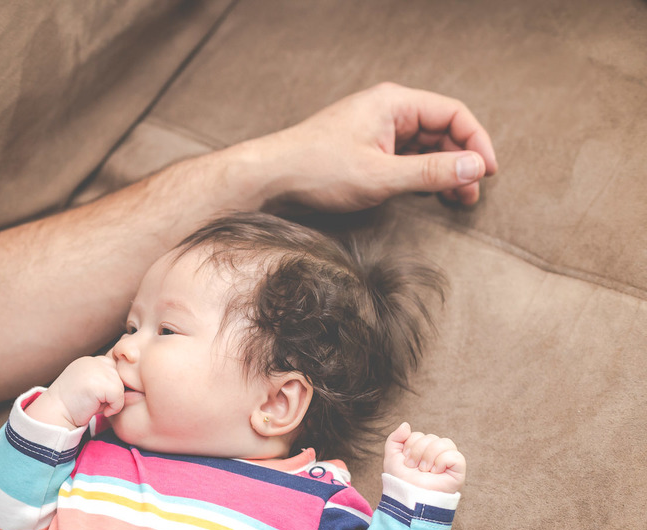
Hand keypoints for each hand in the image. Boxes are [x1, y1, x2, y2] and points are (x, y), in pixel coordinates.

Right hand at [26, 355, 125, 428]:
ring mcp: (96, 369)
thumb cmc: (74, 407)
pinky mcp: (99, 382)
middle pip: (121, 377)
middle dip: (112, 394)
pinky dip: (112, 407)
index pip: (116, 369)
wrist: (55, 414)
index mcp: (91, 361)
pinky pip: (119, 396)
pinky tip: (96, 409)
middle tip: (93, 402)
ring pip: (121, 387)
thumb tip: (138, 393)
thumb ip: (111, 385)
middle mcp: (94, 361)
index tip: (96, 397)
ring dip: (112, 401)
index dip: (111, 387)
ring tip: (93, 404)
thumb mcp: (94, 391)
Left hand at [252, 82, 497, 211]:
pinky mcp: (365, 147)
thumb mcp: (381, 176)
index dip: (477, 142)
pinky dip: (420, 174)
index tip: (488, 173)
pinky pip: (404, 156)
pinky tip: (428, 194)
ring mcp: (375, 128)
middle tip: (471, 195)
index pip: (453, 114)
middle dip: (461, 161)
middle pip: (441, 130)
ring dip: (442, 171)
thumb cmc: (317, 170)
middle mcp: (387, 109)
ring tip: (456, 200)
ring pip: (424, 145)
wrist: (269, 178)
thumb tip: (476, 168)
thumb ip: (431, 172)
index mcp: (394, 102)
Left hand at [384, 422, 465, 493]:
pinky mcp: (458, 471)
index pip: (420, 435)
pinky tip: (436, 472)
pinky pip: (455, 455)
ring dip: (429, 456)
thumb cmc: (401, 480)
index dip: (410, 446)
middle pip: (432, 437)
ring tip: (425, 470)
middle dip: (418, 451)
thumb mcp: (392, 457)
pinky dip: (441, 462)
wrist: (407, 496)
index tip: (406, 462)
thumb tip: (406, 425)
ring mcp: (448, 462)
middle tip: (414, 467)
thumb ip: (395, 438)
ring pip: (445, 442)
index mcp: (423, 451)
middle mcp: (437, 455)